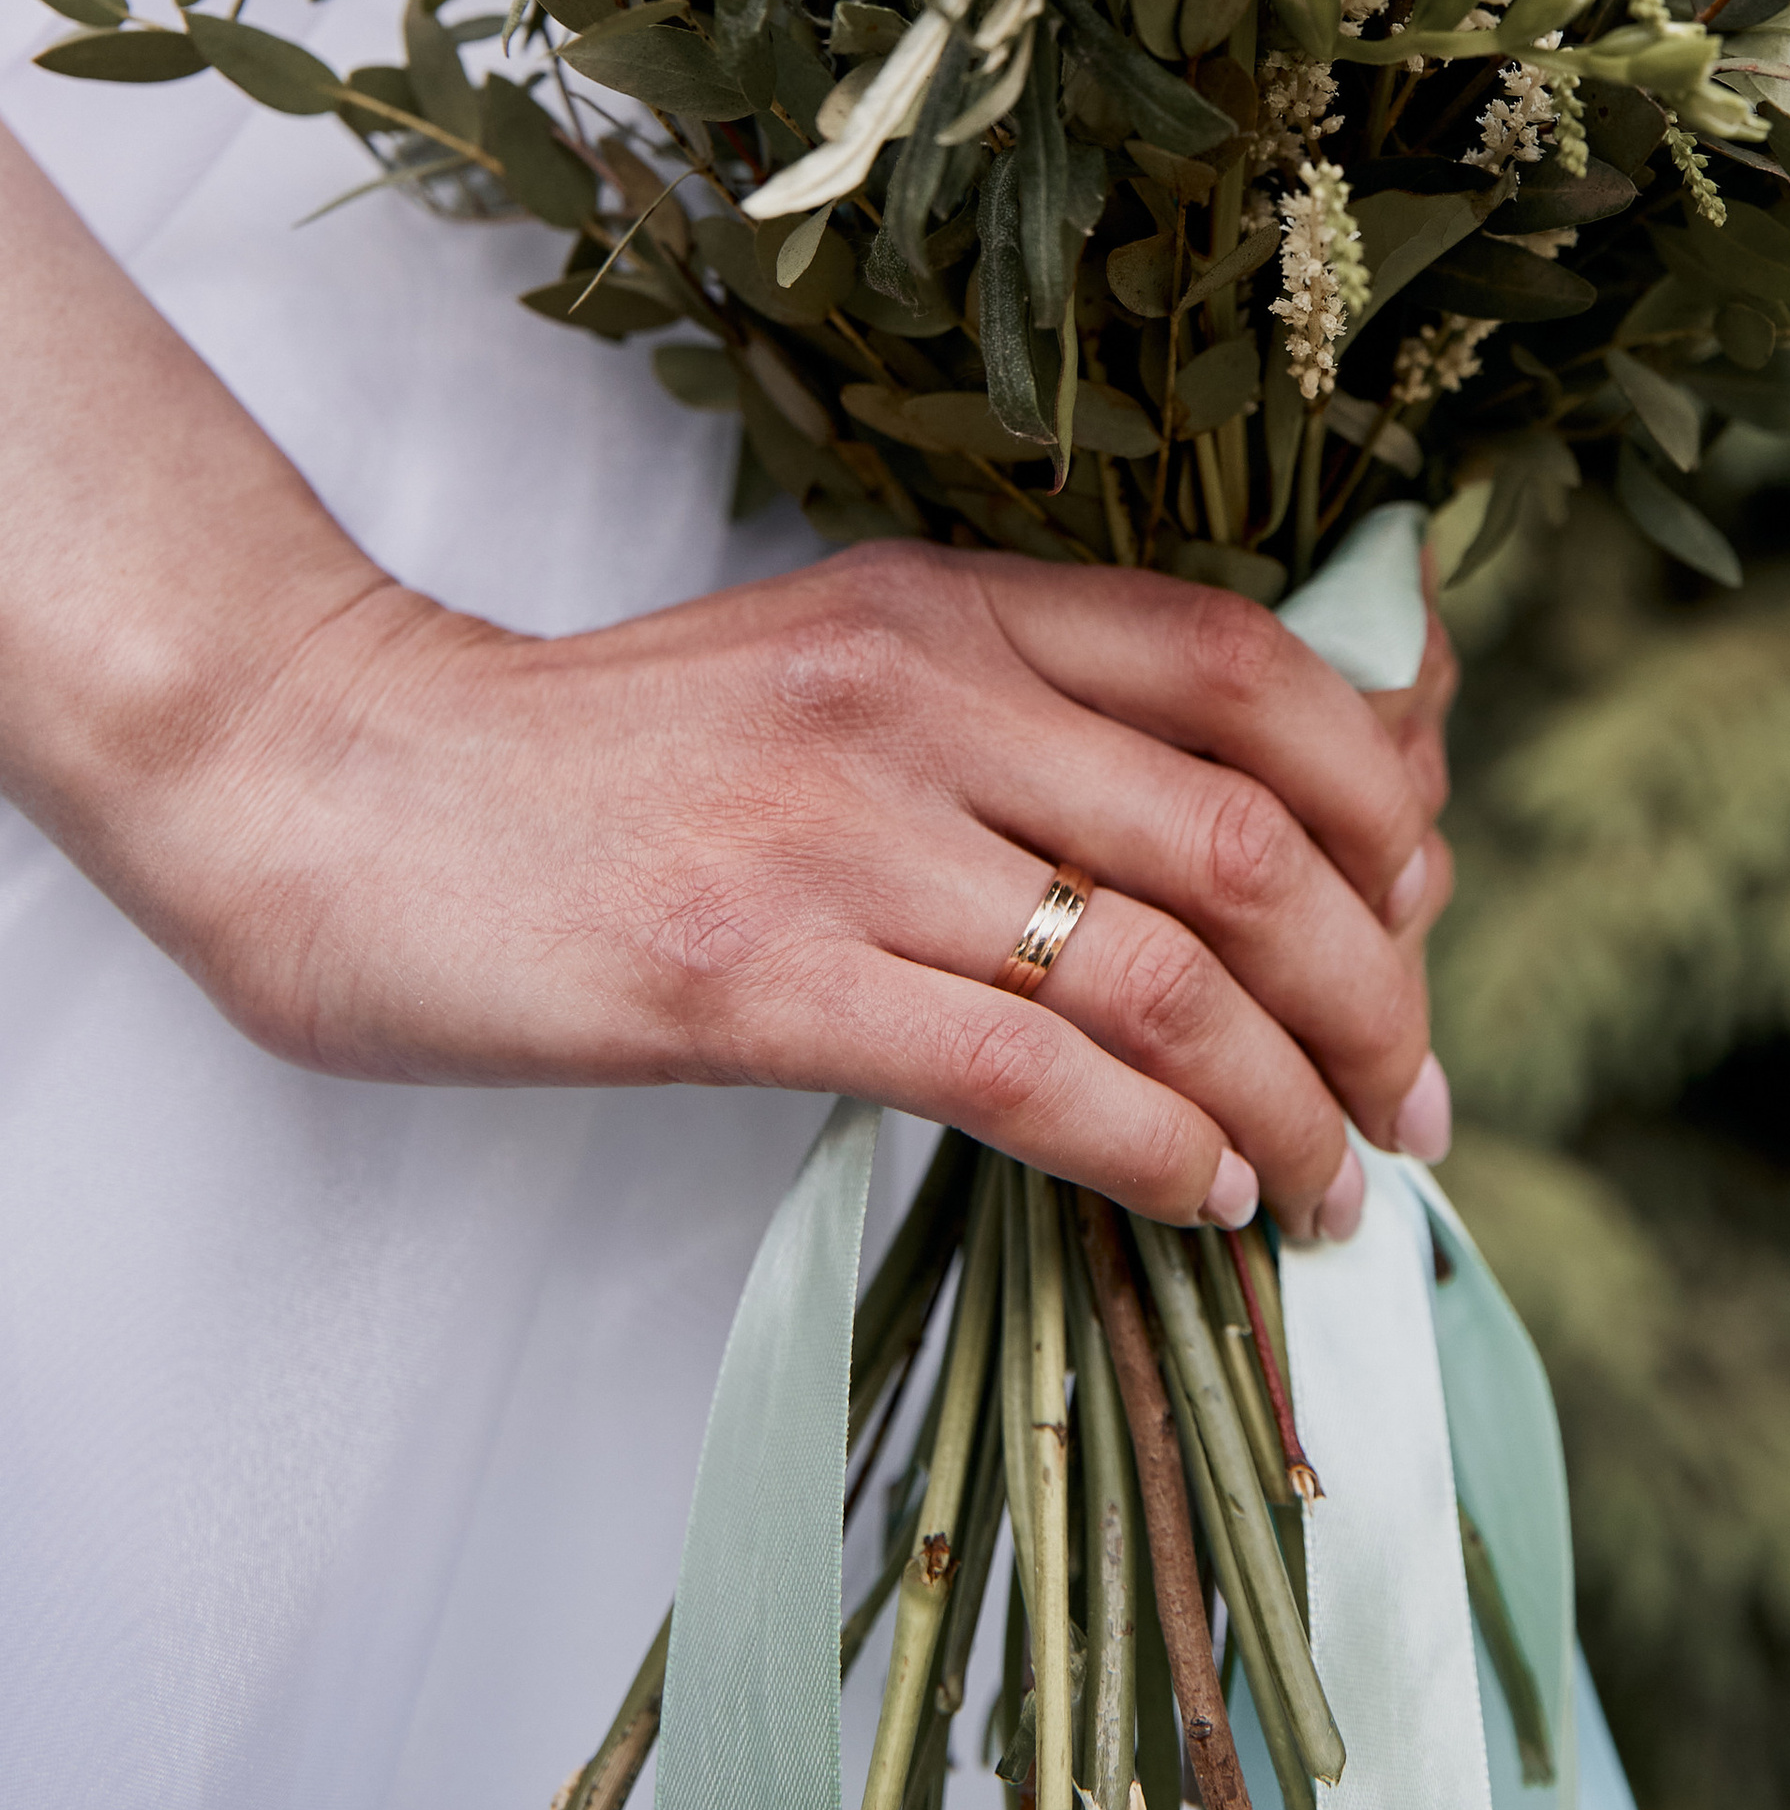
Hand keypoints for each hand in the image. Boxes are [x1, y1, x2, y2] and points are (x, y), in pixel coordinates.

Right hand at [0, 127, 1455, 1238]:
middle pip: (1252, 835)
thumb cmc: (603, 756)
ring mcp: (842, 831)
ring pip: (1163, 973)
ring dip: (1292, 1102)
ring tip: (1337, 1187)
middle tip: (1419, 1098)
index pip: (1249, 664)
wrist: (341, 785)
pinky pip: (1028, 1073)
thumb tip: (1225, 843)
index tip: (1426, 905)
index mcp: (951, 605)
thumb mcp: (833, 660)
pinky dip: (1156, 1152)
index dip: (1385, 785)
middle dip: (1377, 989)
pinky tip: (1203, 1205)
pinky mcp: (755, 975)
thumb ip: (1011, 713)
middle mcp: (922, 692)